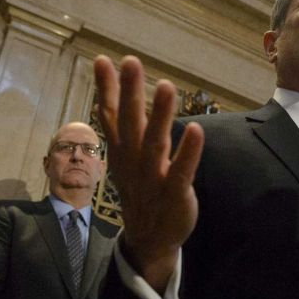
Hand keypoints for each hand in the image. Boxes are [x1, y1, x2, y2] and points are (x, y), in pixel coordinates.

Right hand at [94, 55, 203, 292]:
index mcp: (121, 151)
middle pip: (129, 123)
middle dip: (129, 93)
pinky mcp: (174, 193)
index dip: (106, 88)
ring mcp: (152, 178)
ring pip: (155, 143)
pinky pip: (181, 171)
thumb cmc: (140, 188)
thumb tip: (107, 94)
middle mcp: (133, 161)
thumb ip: (119, 126)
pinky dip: (187, 152)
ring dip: (159, 115)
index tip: (103, 59)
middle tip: (130, 62)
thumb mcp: (124, 156)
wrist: (149, 239)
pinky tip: (194, 129)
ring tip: (166, 86)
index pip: (110, 115)